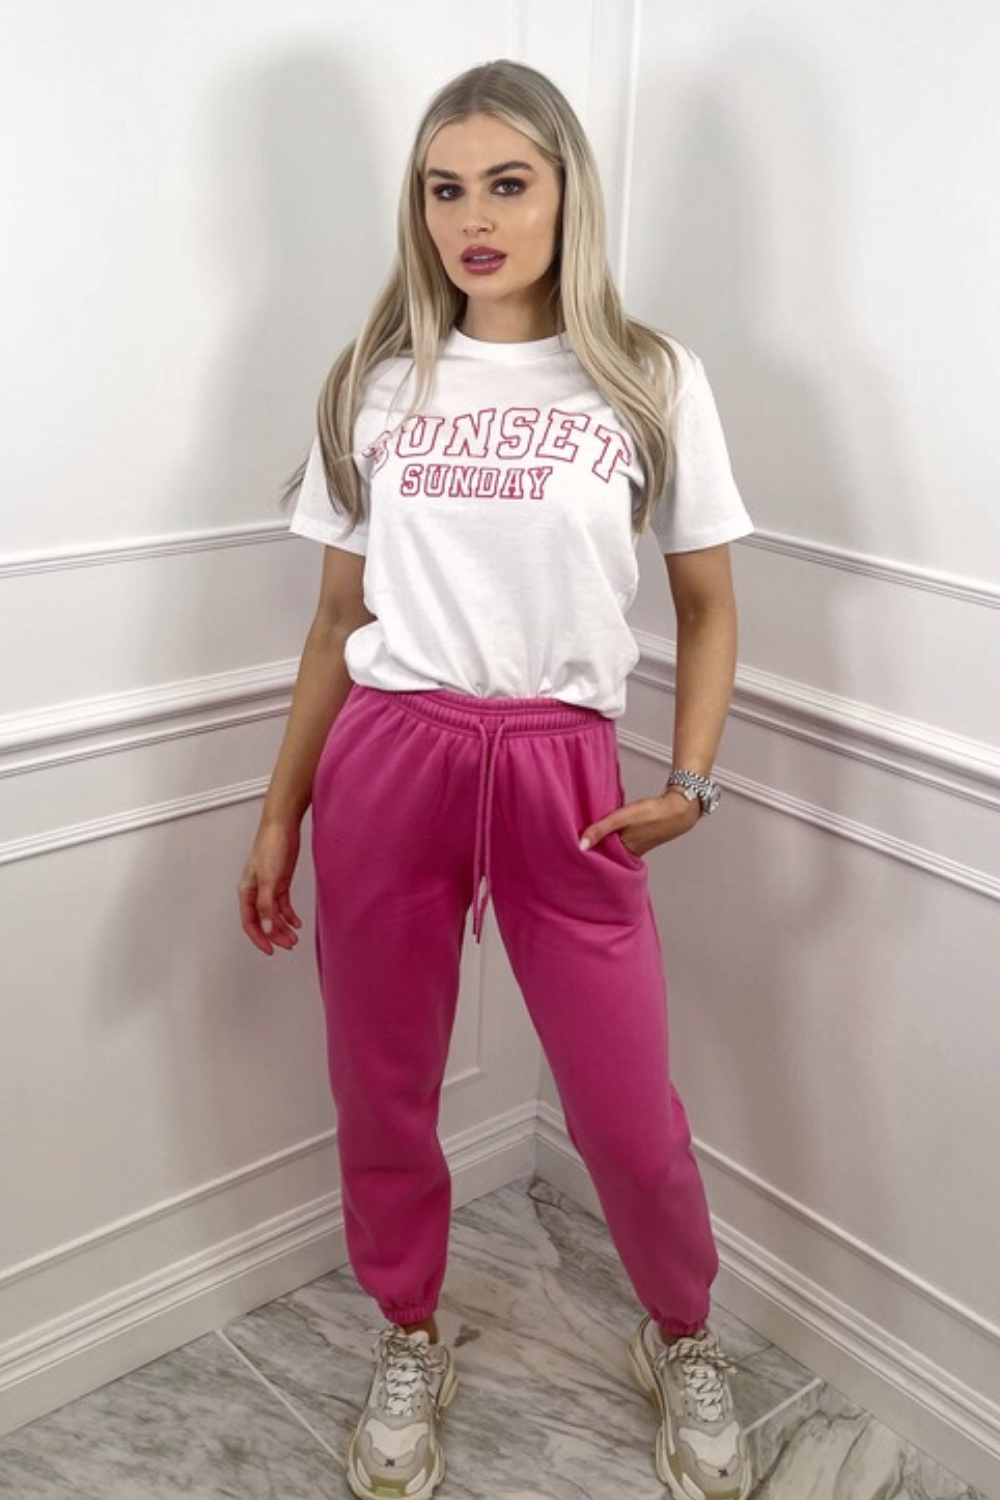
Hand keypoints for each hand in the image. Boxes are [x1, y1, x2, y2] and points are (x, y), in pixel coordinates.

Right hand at [238, 819, 302, 955]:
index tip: (270, 951)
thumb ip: (267, 905)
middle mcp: (256, 891)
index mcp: (247, 891)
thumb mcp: (269, 879)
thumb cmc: (270, 846)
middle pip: (263, 921)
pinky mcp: (281, 882)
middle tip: (289, 945)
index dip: (259, 938)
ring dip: (283, 927)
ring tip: (295, 938)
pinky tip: (297, 922)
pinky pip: (283, 904)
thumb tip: (266, 928)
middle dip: (275, 935)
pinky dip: (289, 915)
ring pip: (274, 914)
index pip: (250, 922)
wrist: (283, 826)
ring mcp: (269, 887)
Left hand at [579, 790, 700, 858]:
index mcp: (624, 852)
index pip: (598, 857)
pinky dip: (612, 835)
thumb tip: (581, 845)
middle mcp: (629, 852)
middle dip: (591, 849)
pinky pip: (620, 838)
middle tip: (571, 845)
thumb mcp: (622, 818)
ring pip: (612, 845)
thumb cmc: (652, 812)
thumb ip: (601, 829)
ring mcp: (635, 845)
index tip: (569, 852)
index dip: (585, 855)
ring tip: (585, 835)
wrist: (679, 808)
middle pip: (604, 853)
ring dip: (601, 840)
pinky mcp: (639, 836)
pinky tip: (606, 827)